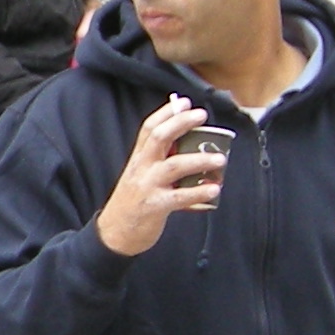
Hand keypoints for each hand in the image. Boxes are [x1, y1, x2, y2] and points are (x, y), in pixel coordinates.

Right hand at [94, 101, 221, 258]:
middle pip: (160, 138)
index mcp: (138, 158)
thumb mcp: (141, 175)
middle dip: (182, 123)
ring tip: (220, 159)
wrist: (114, 233)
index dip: (166, 113)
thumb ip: (160, 161)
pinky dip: (198, 192)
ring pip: (174, 166)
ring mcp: (147, 186)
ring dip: (199, 160)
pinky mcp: (154, 206)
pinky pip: (179, 197)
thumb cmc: (134, 201)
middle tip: (202, 116)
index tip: (184, 102)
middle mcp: (142, 168)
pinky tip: (214, 189)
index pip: (149, 128)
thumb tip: (191, 147)